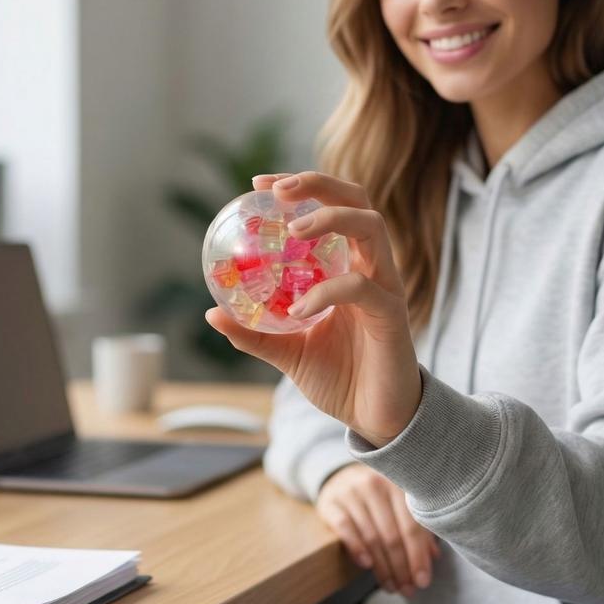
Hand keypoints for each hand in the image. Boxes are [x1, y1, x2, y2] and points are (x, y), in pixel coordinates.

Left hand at [204, 171, 421, 446]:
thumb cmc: (340, 378)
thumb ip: (255, 332)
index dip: (301, 187)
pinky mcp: (392, 315)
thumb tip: (211, 314)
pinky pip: (360, 288)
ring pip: (371, 227)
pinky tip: (299, 307)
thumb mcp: (288, 351)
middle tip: (277, 191)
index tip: (259, 185)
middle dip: (318, 184)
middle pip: (358, 200)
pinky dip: (326, 290)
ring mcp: (386, 287)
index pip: (333, 207)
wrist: (377, 418)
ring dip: (330, 217)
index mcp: (351, 265)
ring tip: (294, 226)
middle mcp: (373, 267)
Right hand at [317, 464, 440, 595]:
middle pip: (392, 535)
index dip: (418, 556)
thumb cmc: (378, 497)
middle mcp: (375, 485)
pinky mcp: (331, 502)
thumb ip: (417, 527)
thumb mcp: (399, 505)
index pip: (412, 526)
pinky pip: (345, 529)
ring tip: (390, 586)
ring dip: (383, 567)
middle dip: (401, 568)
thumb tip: (433, 557)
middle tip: (407, 590)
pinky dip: (357, 549)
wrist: (340, 478)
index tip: (423, 581)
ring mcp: (351, 492)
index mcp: (398, 485)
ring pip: (371, 537)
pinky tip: (367, 566)